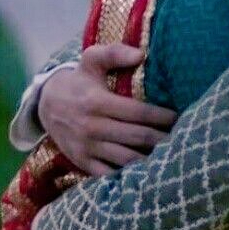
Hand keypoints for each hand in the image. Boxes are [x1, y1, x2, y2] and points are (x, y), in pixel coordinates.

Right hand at [38, 44, 176, 176]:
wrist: (45, 104)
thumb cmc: (79, 79)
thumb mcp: (91, 59)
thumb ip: (115, 53)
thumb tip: (142, 54)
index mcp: (97, 101)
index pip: (137, 112)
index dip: (161, 116)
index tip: (178, 117)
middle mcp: (92, 126)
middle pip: (136, 137)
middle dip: (162, 139)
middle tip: (183, 138)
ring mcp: (87, 147)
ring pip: (126, 159)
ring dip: (150, 160)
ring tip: (171, 156)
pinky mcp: (82, 162)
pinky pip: (109, 175)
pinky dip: (129, 175)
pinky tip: (147, 172)